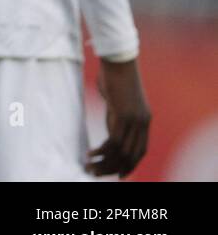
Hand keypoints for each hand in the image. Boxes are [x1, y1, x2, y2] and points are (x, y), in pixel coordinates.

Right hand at [86, 58, 150, 177]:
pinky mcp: (124, 115)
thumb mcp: (117, 100)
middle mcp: (143, 122)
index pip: (140, 150)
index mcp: (144, 119)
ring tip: (90, 166)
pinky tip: (90, 153)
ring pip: (122, 151)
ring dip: (105, 162)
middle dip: (116, 167)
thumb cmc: (114, 75)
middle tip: (99, 174)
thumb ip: (117, 115)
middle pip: (133, 155)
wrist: (118, 60)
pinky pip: (113, 140)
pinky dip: (101, 151)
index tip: (118, 173)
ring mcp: (135, 119)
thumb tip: (112, 127)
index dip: (130, 164)